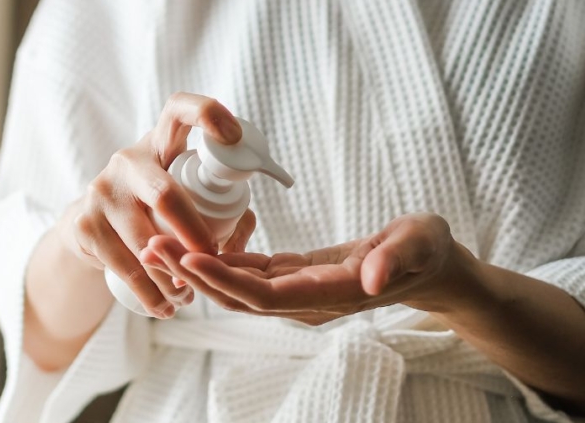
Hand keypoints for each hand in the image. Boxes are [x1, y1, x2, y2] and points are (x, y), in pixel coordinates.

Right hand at [57, 92, 256, 318]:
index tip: (233, 137)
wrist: (91, 227)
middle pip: (166, 194)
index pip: (179, 110)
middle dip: (193, 234)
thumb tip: (240, 235)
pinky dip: (149, 292)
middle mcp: (128, 161)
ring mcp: (101, 191)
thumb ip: (225, 207)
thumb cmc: (155, 207)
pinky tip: (163, 307)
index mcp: (160, 143)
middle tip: (212, 261)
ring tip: (189, 297)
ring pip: (145, 241)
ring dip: (173, 276)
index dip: (207, 114)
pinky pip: (124, 265)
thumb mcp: (184, 193)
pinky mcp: (84, 225)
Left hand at [140, 213, 480, 324]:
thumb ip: (398, 258)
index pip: (266, 294)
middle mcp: (306, 300)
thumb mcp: (420, 243)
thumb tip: (374, 279)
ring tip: (157, 243)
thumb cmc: (427, 250)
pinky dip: (218, 261)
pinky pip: (247, 274)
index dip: (226, 279)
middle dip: (195, 273)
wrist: (431, 267)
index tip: (190, 256)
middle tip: (153, 245)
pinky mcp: (293, 277)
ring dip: (197, 268)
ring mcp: (297, 292)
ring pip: (237, 287)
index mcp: (330, 293)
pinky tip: (190, 243)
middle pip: (239, 295)